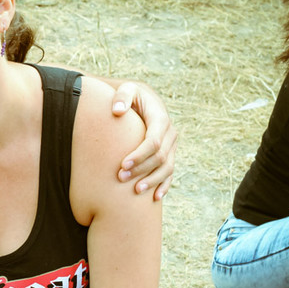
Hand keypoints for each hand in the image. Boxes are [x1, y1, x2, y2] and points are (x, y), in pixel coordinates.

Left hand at [112, 80, 177, 199]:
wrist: (141, 99)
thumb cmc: (129, 96)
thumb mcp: (126, 90)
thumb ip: (122, 97)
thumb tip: (117, 111)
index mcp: (160, 118)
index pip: (153, 141)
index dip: (139, 155)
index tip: (122, 165)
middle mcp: (169, 133)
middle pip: (159, 157)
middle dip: (141, 169)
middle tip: (120, 178)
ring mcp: (171, 145)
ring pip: (167, 167)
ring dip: (152, 180)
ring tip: (135, 191)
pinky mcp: (169, 153)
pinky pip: (170, 172)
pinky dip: (164, 185)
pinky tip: (155, 197)